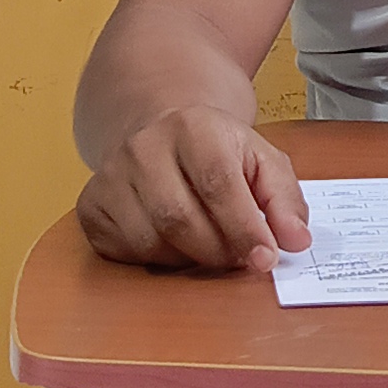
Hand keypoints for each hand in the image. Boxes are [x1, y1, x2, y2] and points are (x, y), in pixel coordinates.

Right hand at [77, 111, 310, 272]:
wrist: (160, 127)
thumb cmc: (218, 151)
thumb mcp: (261, 160)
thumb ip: (284, 199)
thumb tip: (296, 241)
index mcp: (192, 127)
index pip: (217, 184)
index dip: (244, 228)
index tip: (265, 258)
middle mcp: (143, 146)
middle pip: (180, 219)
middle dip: (218, 252)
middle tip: (240, 260)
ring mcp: (110, 175)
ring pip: (151, 242)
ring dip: (188, 259)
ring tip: (209, 246)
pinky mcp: (91, 204)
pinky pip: (124, 251)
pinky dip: (156, 261)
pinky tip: (174, 242)